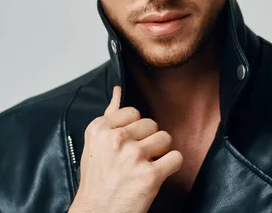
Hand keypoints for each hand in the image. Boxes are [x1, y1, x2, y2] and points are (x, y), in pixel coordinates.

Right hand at [68, 86, 182, 212]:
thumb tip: (118, 90)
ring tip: (144, 166)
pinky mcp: (150, 174)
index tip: (126, 144)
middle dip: (148, 140)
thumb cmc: (97, 181)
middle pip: (151, 124)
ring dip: (160, 153)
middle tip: (134, 159)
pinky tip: (157, 174)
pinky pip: (176, 158)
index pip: (133, 112)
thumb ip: (109, 115)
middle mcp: (116, 139)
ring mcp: (134, 156)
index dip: (134, 130)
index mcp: (100, 128)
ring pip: (165, 138)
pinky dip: (171, 167)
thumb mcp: (95, 144)